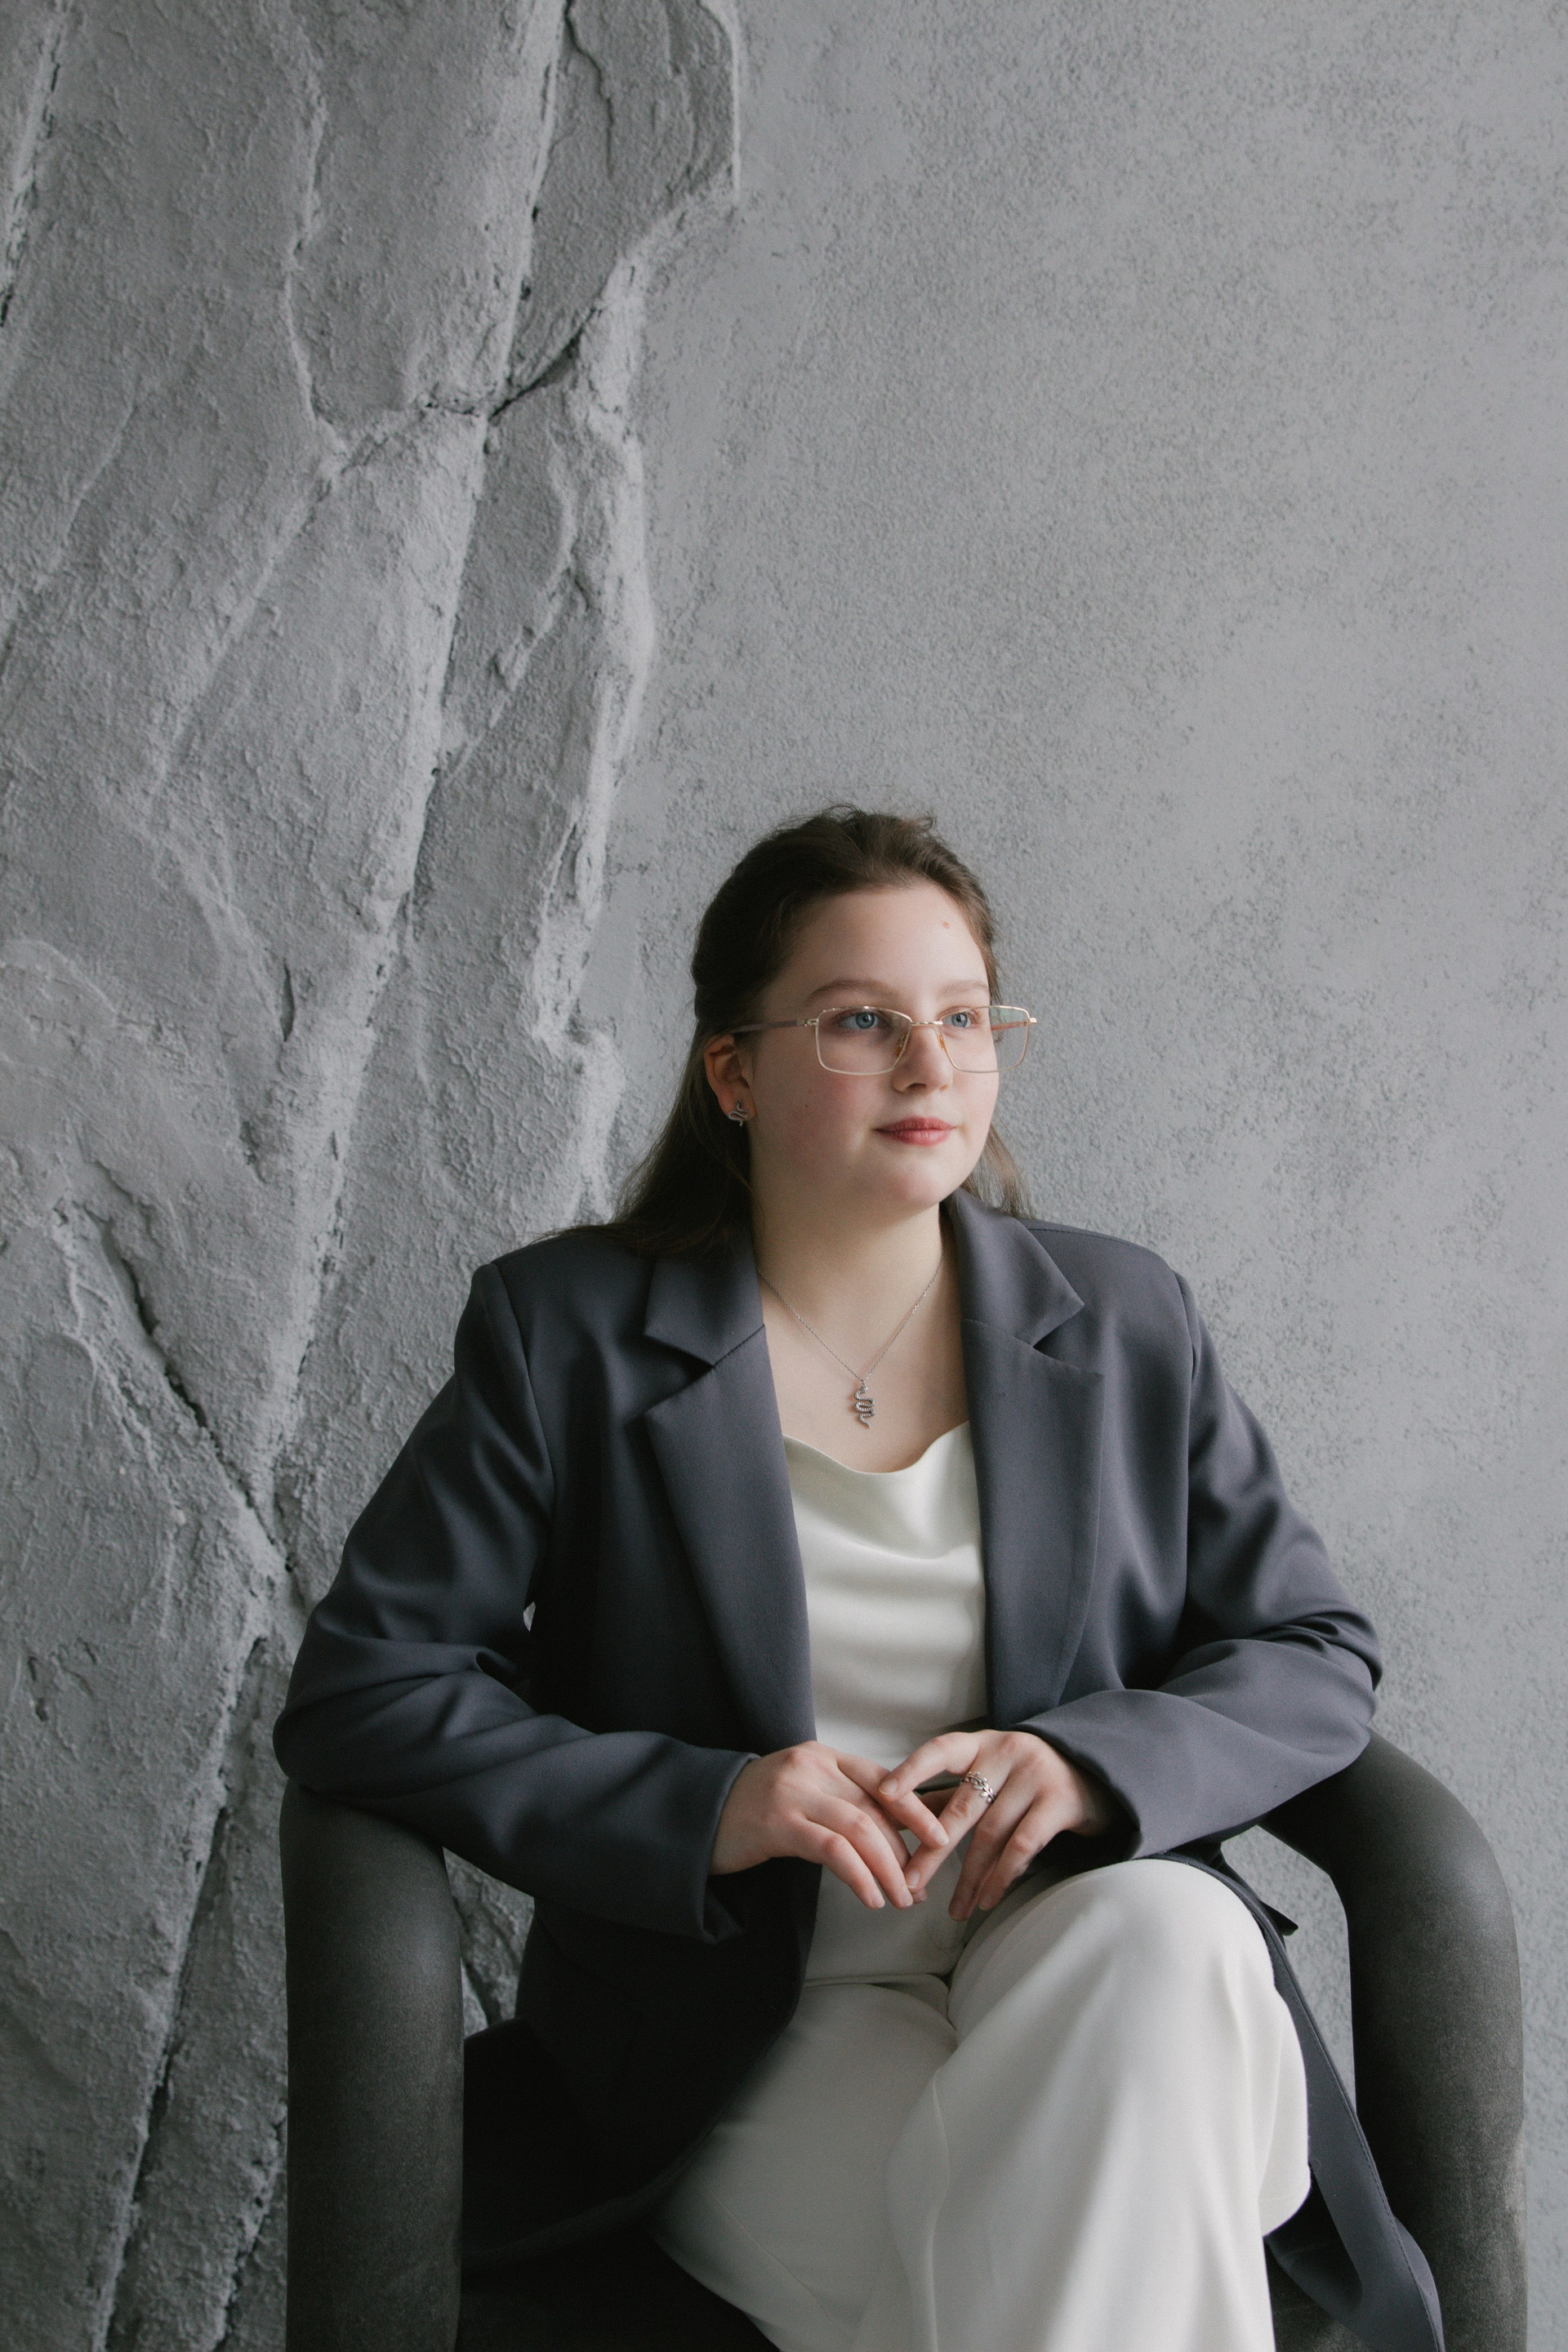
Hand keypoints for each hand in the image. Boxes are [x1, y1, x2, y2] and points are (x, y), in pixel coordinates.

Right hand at [710, 1742, 950, 1910]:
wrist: (698, 1815)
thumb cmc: (755, 1812)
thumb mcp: (802, 1795)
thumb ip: (840, 1804)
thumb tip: (894, 1839)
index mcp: (822, 1756)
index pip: (882, 1779)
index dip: (915, 1809)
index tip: (939, 1837)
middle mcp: (811, 1767)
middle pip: (875, 1807)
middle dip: (904, 1850)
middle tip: (918, 1886)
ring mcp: (793, 1792)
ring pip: (859, 1827)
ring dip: (888, 1868)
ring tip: (901, 1899)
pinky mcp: (777, 1823)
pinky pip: (832, 1849)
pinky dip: (859, 1875)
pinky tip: (870, 1896)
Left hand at [877, 1730, 1121, 1920]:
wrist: (1096, 1771)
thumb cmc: (1026, 1777)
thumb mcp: (988, 1775)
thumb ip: (946, 1795)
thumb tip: (893, 1817)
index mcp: (981, 1745)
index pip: (940, 1750)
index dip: (911, 1770)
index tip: (884, 1794)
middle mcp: (1006, 1753)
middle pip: (962, 1808)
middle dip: (932, 1850)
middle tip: (909, 1883)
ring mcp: (1035, 1775)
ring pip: (991, 1834)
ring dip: (970, 1877)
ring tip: (954, 1910)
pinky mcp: (1060, 1801)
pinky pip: (1023, 1845)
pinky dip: (1003, 1876)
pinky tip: (988, 1899)